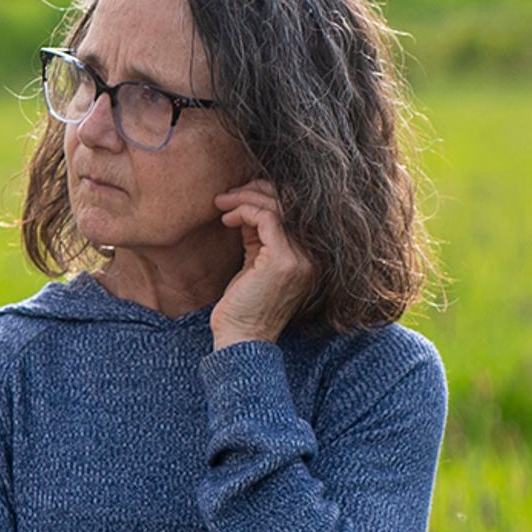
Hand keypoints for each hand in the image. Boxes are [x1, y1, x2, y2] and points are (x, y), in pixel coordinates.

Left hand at [209, 179, 314, 347]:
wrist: (242, 340)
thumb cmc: (243, 306)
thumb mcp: (254, 264)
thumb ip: (257, 238)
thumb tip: (246, 209)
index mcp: (308, 257)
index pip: (294, 211)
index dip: (264, 197)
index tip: (236, 198)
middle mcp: (311, 257)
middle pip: (290, 204)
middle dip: (254, 192)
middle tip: (225, 195)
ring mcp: (301, 258)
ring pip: (278, 207)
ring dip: (245, 199)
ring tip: (221, 203)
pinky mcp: (282, 260)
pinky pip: (267, 218)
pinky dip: (244, 211)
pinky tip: (226, 219)